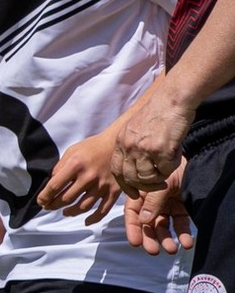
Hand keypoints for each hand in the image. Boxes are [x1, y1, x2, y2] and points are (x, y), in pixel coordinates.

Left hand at [37, 129, 123, 222]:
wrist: (119, 144)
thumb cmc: (92, 147)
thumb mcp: (72, 151)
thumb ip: (60, 168)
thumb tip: (51, 183)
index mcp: (75, 165)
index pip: (54, 186)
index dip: (44, 197)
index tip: (40, 201)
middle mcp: (88, 177)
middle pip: (66, 199)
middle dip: (54, 205)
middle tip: (49, 207)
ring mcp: (102, 185)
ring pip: (82, 207)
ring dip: (70, 212)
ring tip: (65, 212)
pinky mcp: (114, 191)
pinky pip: (103, 210)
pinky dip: (93, 218)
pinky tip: (86, 221)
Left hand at [113, 77, 192, 194]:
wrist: (172, 99)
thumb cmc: (158, 113)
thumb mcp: (135, 129)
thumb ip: (133, 146)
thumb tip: (136, 168)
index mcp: (121, 142)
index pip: (116, 171)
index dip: (125, 185)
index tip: (134, 193)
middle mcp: (128, 147)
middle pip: (130, 178)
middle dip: (144, 186)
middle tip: (159, 185)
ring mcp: (143, 149)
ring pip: (148, 177)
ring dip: (160, 176)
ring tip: (169, 163)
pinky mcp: (160, 150)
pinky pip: (165, 170)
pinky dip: (172, 166)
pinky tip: (176, 154)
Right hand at [124, 167, 192, 256]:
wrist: (198, 163)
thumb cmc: (174, 170)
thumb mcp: (161, 184)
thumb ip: (152, 202)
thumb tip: (143, 221)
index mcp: (141, 194)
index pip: (133, 214)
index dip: (132, 229)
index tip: (135, 243)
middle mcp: (152, 202)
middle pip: (147, 224)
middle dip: (150, 238)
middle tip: (153, 251)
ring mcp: (166, 206)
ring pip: (163, 227)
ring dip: (166, 239)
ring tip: (171, 249)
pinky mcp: (181, 210)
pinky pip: (180, 225)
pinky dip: (183, 235)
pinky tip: (186, 243)